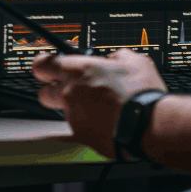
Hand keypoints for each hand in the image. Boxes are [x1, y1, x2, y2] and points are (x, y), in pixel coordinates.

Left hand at [33, 49, 166, 157]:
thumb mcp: (135, 60)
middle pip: (44, 92)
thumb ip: (117, 56)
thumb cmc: (140, 92)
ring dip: (74, 107)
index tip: (48, 66)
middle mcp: (70, 93)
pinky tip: (103, 120)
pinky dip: (86, 123)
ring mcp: (73, 116)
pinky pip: (75, 127)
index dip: (43, 65)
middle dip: (54, 89)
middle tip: (73, 87)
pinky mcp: (79, 135)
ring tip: (97, 107)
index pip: (42, 65)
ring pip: (62, 110)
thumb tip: (113, 58)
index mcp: (80, 70)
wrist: (147, 123)